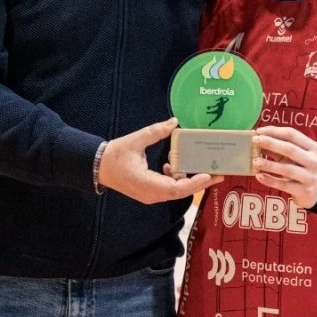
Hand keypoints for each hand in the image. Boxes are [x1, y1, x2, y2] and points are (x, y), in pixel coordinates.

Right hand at [98, 118, 220, 202]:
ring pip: (176, 191)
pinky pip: (168, 189)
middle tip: (219, 174)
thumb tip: (173, 122)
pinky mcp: (149, 192)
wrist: (98, 167)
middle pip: (181, 192)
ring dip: (188, 180)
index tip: (208, 175)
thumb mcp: (135, 140)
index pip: (177, 188)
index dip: (194, 183)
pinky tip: (173, 165)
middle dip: (200, 183)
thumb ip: (155, 132)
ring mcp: (150, 195)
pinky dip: (175, 178)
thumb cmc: (114, 155)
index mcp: (148, 185)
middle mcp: (152, 194)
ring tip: (200, 167)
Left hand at [252, 126, 316, 207]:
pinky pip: (284, 185)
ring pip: (287, 169)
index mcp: (312, 147)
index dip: (274, 131)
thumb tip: (258, 140)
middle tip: (254, 141)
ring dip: (269, 164)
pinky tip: (259, 176)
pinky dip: (270, 180)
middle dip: (271, 143)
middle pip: (290, 149)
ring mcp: (310, 177)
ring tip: (255, 161)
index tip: (259, 131)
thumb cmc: (301, 168)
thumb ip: (278, 148)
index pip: (292, 135)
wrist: (316, 191)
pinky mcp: (304, 191)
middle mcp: (313, 161)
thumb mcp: (293, 156)